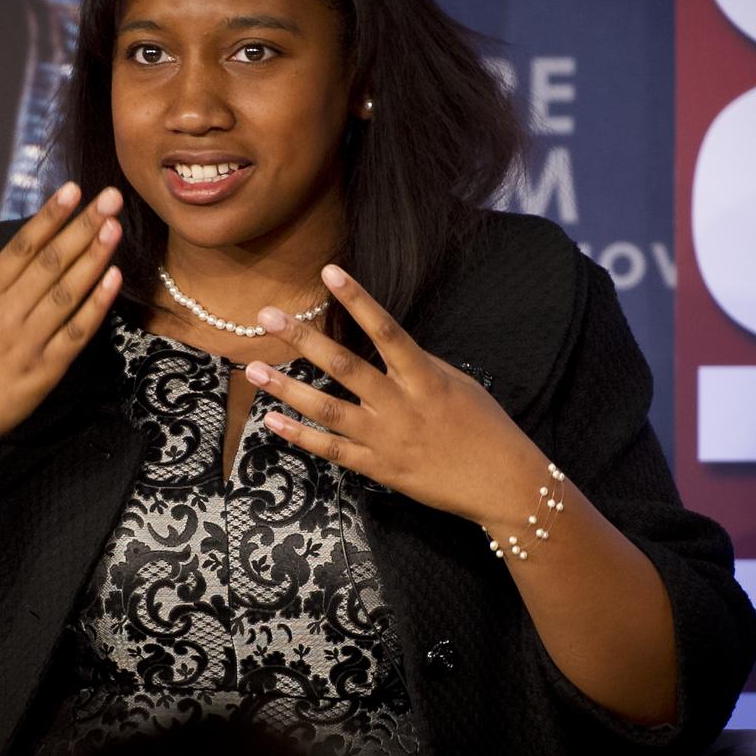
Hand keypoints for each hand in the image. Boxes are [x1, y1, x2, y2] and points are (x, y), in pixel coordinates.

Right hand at [0, 182, 122, 453]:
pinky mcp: (46, 370)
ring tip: (115, 228)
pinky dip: (96, 306)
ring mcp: (27, 342)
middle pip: (49, 263)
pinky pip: (76, 333)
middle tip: (111, 197)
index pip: (22, 247)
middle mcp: (5, 314)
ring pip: (66, 294)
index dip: (49, 216)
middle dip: (82, 227)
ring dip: (93, 259)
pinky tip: (114, 278)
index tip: (73, 189)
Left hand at [244, 265, 544, 526]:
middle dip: (303, 339)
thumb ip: (417, 365)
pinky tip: (272, 421)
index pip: (386, 329)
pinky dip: (300, 436)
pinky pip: (333, 451)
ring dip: (286, 388)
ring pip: (328, 410)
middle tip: (267, 316)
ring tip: (251, 369)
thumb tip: (385, 346)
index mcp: (425, 377)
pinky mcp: (379, 469)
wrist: (504, 484)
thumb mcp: (457, 384)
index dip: (357, 299)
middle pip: (344, 366)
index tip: (329, 271)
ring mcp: (387, 438)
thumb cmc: (485, 427)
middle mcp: (401, 404)